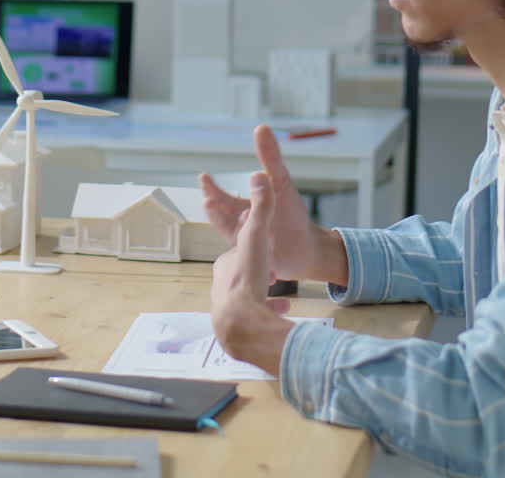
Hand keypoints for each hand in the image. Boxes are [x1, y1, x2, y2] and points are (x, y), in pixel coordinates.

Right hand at [200, 125, 347, 284]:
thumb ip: (270, 157)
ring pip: (229, 233)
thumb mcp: (281, 182)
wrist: (306, 248)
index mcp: (244, 207)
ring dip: (225, 225)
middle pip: (220, 215)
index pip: (222, 197)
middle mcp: (240, 223)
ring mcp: (246, 241)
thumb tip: (260, 127)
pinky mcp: (255, 258)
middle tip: (208, 199)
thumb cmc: (292, 215)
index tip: (203, 176)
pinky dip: (241, 248)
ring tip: (220, 215)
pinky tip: (240, 243)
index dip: (212, 189)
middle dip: (213, 207)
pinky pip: (242, 253)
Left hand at [210, 172, 294, 373]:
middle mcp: (222, 286)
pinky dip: (270, 310)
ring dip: (265, 291)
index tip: (272, 243)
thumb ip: (261, 209)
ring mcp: (229, 309)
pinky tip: (282, 308)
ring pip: (251, 295)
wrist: (240, 327)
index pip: (244, 248)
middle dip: (262, 269)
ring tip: (279, 290)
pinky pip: (257, 316)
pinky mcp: (240, 329)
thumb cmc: (247, 280)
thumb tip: (259, 175)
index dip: (261, 243)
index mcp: (225, 265)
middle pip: (247, 272)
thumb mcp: (256, 238)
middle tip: (277, 269)